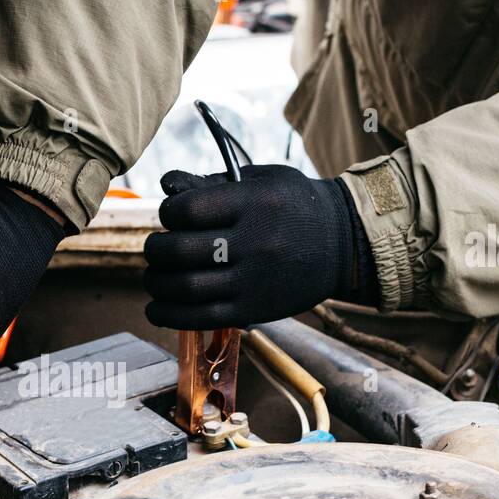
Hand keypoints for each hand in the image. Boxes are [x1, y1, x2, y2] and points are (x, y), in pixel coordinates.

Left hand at [143, 165, 374, 329]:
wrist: (344, 245)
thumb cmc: (294, 206)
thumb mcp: (262, 181)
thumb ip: (213, 183)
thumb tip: (166, 184)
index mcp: (255, 203)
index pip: (188, 210)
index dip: (168, 213)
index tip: (170, 215)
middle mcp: (255, 242)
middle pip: (180, 251)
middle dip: (155, 250)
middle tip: (156, 248)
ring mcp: (254, 280)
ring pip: (185, 287)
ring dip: (156, 282)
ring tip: (154, 276)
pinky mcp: (254, 310)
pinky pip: (200, 317)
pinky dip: (168, 315)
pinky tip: (156, 308)